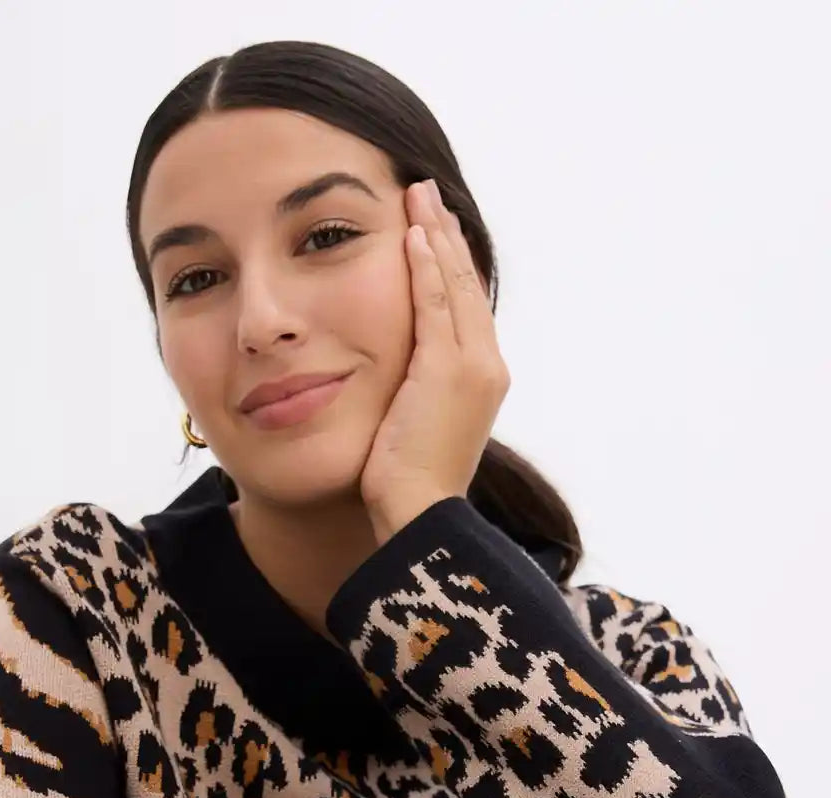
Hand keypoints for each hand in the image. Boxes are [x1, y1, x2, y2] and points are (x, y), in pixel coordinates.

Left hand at [360, 179, 511, 544]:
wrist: (420, 515)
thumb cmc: (411, 486)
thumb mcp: (418, 426)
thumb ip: (417, 391)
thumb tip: (399, 375)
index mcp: (482, 378)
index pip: (466, 306)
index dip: (449, 263)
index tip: (432, 229)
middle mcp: (487, 365)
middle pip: (466, 285)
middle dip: (446, 236)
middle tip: (427, 193)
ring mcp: (472, 366)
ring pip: (454, 285)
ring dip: (435, 236)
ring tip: (419, 196)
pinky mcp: (448, 370)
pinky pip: (435, 304)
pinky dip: (425, 266)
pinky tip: (413, 234)